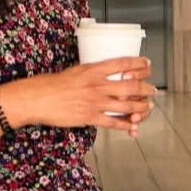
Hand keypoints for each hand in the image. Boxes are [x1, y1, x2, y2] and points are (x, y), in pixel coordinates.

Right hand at [1, 57, 154, 135]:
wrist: (38, 98)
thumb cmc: (53, 84)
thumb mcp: (76, 71)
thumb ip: (92, 73)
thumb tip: (105, 74)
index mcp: (94, 70)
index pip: (123, 63)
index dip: (139, 64)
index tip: (148, 64)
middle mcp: (98, 84)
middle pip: (131, 86)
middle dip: (146, 88)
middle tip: (152, 89)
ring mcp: (95, 102)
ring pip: (127, 105)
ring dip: (141, 107)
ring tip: (148, 107)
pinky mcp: (90, 117)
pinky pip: (114, 122)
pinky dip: (126, 125)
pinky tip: (133, 127)